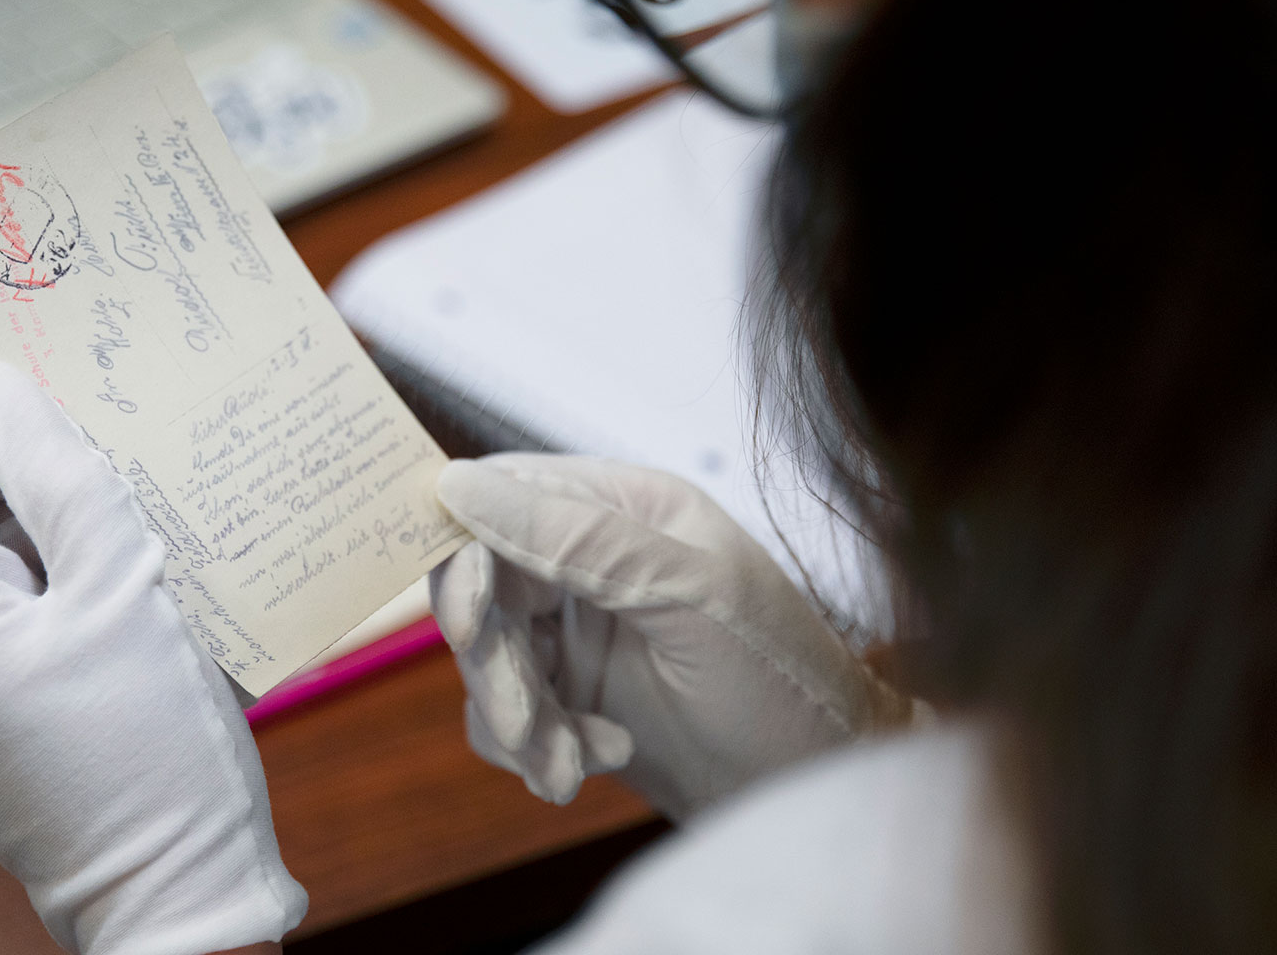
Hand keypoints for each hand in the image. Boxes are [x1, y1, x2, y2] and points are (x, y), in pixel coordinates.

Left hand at [0, 362, 305, 954]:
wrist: (178, 901)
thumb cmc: (158, 756)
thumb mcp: (126, 590)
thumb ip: (61, 478)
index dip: (11, 450)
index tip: (96, 476)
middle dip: (51, 514)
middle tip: (138, 541)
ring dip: (69, 569)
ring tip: (145, 608)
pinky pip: (11, 642)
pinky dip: (68, 624)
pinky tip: (131, 652)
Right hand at [431, 454, 916, 819]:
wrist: (817, 791)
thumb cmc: (782, 679)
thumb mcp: (688, 597)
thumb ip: (577, 539)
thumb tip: (460, 485)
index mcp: (623, 508)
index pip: (503, 498)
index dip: (465, 553)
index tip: (468, 619)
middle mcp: (590, 558)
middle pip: (482, 587)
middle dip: (498, 664)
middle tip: (528, 720)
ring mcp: (576, 628)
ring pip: (487, 660)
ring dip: (520, 720)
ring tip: (571, 762)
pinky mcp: (568, 695)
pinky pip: (503, 714)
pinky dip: (533, 748)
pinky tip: (592, 762)